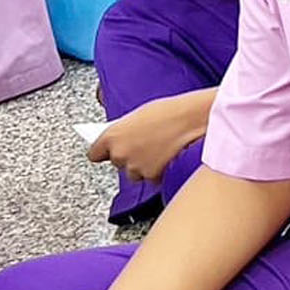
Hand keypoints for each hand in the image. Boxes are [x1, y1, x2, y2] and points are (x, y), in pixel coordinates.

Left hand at [88, 95, 207, 182]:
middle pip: (117, 162)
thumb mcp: (140, 115)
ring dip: (143, 166)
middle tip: (146, 144)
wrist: (195, 119)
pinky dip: (159, 171)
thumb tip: (123, 138)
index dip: (104, 151)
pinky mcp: (152, 177)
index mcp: (112, 135)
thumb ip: (125, 130)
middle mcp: (120, 154)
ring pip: (134, 172)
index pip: (94, 153)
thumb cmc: (171, 111)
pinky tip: (169, 156)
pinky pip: (151, 177)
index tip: (109, 150)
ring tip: (160, 150)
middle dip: (129, 156)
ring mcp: (135, 167)